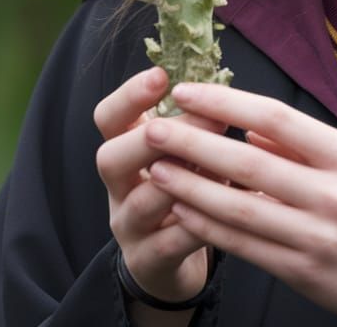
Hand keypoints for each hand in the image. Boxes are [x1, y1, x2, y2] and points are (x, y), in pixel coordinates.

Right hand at [94, 67, 223, 303]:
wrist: (168, 258)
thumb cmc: (182, 186)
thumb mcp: (179, 150)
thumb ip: (189, 120)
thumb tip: (220, 80)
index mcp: (125, 150)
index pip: (108, 118)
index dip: (129, 95)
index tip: (162, 75)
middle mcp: (119, 187)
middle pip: (110, 158)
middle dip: (156, 137)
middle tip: (208, 120)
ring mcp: (129, 227)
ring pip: (141, 203)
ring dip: (183, 180)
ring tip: (222, 164)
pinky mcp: (149, 261)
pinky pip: (170, 243)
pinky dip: (199, 223)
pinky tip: (229, 207)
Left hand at [142, 83, 336, 326]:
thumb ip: (298, 144)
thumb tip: (247, 129)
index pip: (277, 118)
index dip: (228, 102)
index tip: (187, 92)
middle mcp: (331, 192)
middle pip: (249, 163)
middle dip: (194, 143)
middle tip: (154, 129)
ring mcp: (315, 235)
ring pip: (239, 208)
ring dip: (191, 188)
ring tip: (157, 169)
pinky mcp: (300, 271)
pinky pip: (244, 245)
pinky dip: (208, 227)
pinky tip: (181, 211)